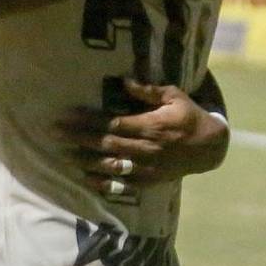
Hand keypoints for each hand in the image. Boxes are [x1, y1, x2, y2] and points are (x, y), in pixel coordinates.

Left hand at [56, 80, 229, 196]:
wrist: (209, 147)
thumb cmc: (189, 116)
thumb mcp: (174, 96)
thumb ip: (148, 91)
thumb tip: (123, 81)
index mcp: (151, 126)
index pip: (112, 123)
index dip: (88, 120)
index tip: (68, 116)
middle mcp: (146, 148)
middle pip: (106, 144)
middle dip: (79, 138)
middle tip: (55, 134)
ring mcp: (147, 167)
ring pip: (112, 165)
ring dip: (86, 161)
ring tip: (65, 154)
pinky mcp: (149, 181)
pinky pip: (123, 184)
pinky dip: (104, 183)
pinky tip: (86, 178)